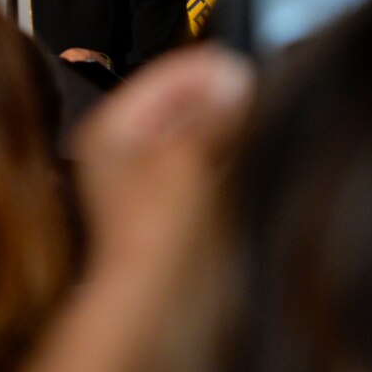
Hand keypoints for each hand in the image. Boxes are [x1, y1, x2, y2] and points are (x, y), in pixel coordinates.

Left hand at [69, 45, 253, 282]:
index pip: (165, 75)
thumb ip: (211, 114)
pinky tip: (245, 150)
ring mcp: (144, 172)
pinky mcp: (169, 198)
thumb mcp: (185, 161)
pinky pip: (200, 156)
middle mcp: (122, 143)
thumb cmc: (154, 236)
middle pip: (179, 100)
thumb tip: (235, 74)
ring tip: (255, 118)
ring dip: (223, 123)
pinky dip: (222, 150)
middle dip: (217, 97)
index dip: (208, 70)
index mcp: (112, 127)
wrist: (151, 301)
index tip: (249, 71)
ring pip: (193, 128)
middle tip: (259, 94)